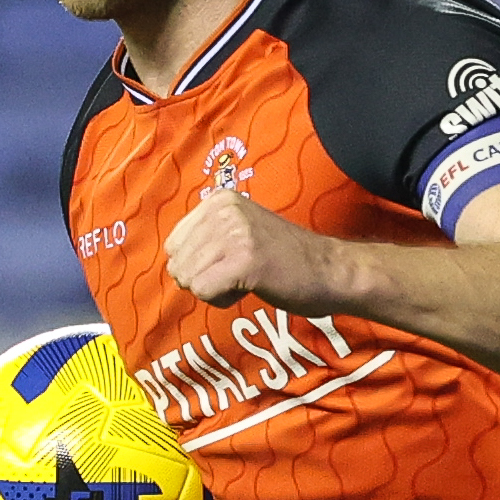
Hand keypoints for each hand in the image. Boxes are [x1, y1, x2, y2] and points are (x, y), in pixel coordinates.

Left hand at [163, 186, 339, 312]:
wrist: (329, 270)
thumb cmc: (284, 259)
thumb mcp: (240, 232)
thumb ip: (206, 238)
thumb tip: (170, 262)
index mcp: (219, 199)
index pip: (173, 244)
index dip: (198, 265)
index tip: (232, 261)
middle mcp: (223, 210)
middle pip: (178, 264)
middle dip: (204, 279)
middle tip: (240, 273)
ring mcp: (234, 234)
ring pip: (189, 280)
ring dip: (216, 290)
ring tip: (248, 279)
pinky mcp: (244, 261)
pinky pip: (204, 292)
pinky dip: (223, 300)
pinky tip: (249, 288)